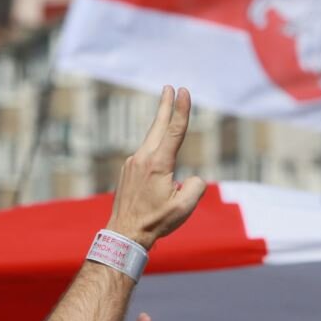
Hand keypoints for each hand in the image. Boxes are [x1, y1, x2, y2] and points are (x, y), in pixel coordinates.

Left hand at [105, 86, 206, 249]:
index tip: (183, 91)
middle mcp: (142, 158)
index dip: (181, 109)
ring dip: (160, 127)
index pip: (174, 131)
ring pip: (151, 141)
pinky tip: (158, 169)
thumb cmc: (156, 222)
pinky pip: (146, 157)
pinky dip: (155, 153)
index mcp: (158, 164)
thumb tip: (191, 178)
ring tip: (166, 112)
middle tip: (169, 87)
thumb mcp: (184, 207)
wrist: (124, 233)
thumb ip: (196, 186)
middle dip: (165, 105)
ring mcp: (132, 163)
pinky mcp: (128, 170)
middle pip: (158, 126)